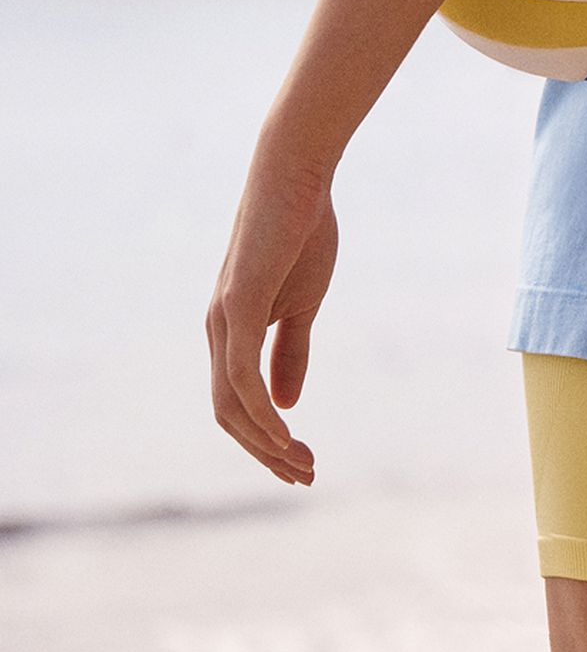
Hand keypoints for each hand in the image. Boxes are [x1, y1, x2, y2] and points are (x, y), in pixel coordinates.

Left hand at [206, 144, 338, 484]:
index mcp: (232, 330)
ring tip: (301, 462)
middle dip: (265, 452)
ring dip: (266, 442)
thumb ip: (290, 352)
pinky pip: (241, 375)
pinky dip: (260, 412)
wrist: (296, 177)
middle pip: (229, 414)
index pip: (238, 402)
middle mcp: (217, 331)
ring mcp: (223, 320)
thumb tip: (283, 405)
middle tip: (305, 474)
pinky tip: (286, 429)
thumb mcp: (302, 304)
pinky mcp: (237, 307)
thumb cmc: (300, 233)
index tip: (302, 461)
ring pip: (232, 404)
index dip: (266, 438)